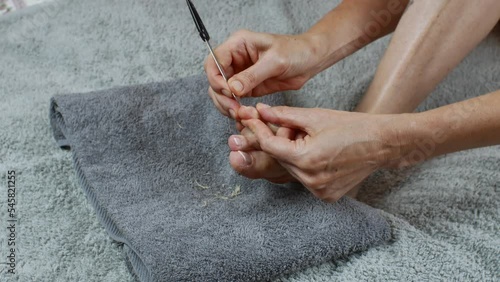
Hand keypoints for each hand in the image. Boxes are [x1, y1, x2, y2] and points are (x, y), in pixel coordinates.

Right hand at [204, 29, 323, 118]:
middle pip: (214, 79)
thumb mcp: (275, 61)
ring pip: (221, 92)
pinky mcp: (247, 87)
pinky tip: (244, 115)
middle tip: (234, 109)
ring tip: (240, 115)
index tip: (227, 92)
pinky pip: (234, 100)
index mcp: (238, 44)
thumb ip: (252, 75)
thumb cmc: (296, 51)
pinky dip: (236, 109)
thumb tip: (232, 88)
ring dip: (227, 105)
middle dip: (221, 96)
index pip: (214, 61)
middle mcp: (235, 59)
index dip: (216, 78)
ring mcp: (240, 74)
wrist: (311, 60)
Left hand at [241, 104, 404, 201]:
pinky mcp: (326, 196)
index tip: (250, 119)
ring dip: (291, 154)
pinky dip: (304, 166)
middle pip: (279, 158)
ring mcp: (319, 191)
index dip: (257, 130)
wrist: (382, 144)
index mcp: (306, 159)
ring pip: (291, 169)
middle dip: (278, 141)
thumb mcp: (314, 117)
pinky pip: (305, 179)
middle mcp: (310, 180)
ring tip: (309, 139)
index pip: (269, 146)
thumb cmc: (351, 126)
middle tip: (289, 127)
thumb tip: (260, 112)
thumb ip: (283, 116)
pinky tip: (318, 153)